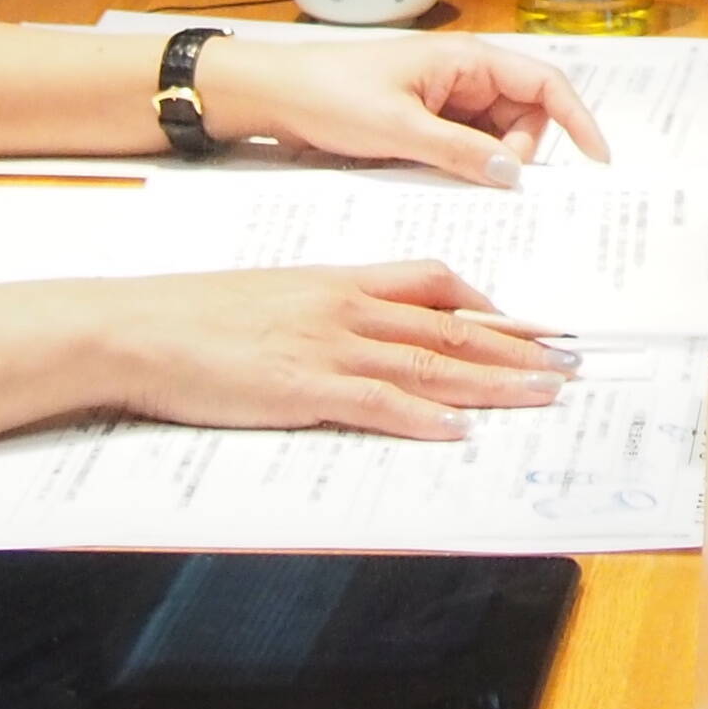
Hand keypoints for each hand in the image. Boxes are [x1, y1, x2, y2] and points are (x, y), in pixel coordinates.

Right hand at [105, 260, 575, 437]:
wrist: (139, 327)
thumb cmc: (196, 316)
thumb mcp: (275, 296)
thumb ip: (326, 308)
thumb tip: (363, 330)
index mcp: (340, 281)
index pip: (435, 283)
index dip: (491, 305)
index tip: (532, 323)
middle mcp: (346, 308)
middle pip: (451, 326)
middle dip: (517, 348)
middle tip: (569, 362)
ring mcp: (328, 347)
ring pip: (430, 362)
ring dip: (494, 381)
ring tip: (543, 393)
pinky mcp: (302, 387)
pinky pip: (376, 402)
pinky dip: (422, 416)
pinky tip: (460, 428)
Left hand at [193, 33, 607, 183]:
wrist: (274, 96)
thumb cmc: (330, 94)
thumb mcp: (398, 129)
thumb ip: (460, 152)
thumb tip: (513, 174)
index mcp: (467, 60)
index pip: (545, 84)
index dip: (578, 120)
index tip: (596, 159)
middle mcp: (465, 75)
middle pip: (526, 116)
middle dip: (521, 152)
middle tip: (493, 183)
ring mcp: (447, 99)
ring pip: (498, 136)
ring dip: (491, 162)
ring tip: (455, 178)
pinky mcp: (429, 121)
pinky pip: (468, 146)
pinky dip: (468, 166)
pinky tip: (448, 181)